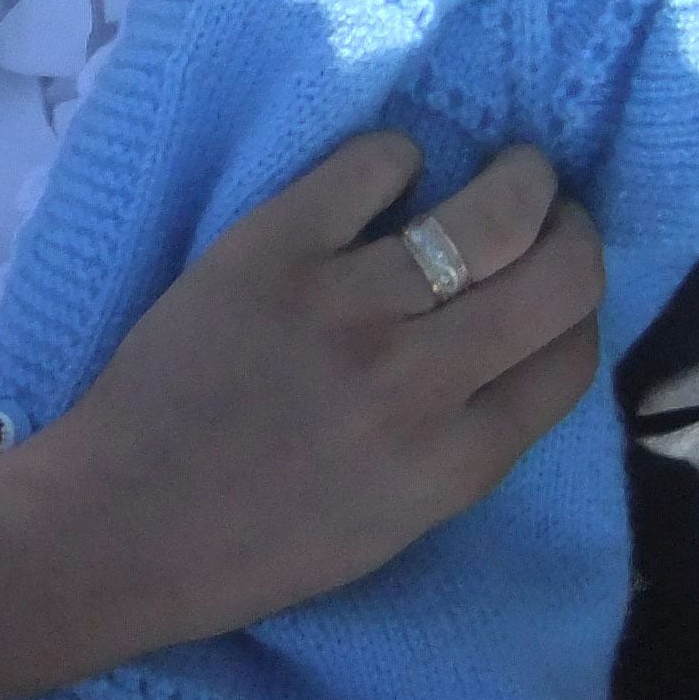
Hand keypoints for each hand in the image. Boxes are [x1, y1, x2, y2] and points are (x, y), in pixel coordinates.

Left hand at [0, 135, 601, 699]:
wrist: (117, 527)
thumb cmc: (254, 542)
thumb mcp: (396, 523)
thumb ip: (466, 439)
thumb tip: (519, 342)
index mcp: (457, 463)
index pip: (573, 356)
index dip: (581, 308)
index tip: (558, 282)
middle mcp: (421, 382)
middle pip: (563, 274)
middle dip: (572, 228)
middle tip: (548, 211)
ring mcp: (347, 309)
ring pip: (490, 210)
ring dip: (517, 176)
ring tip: (507, 169)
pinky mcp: (273, 249)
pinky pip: (371, 164)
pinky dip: (396, 157)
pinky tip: (389, 173)